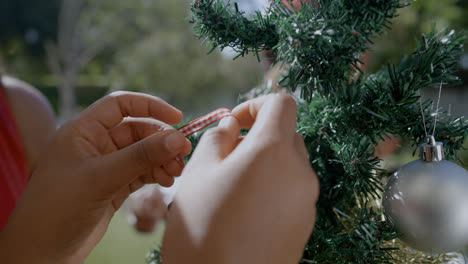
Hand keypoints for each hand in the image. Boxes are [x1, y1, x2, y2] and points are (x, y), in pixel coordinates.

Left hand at [0, 92, 190, 263]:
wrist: (42, 251)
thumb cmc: (58, 207)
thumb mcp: (101, 177)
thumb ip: (140, 156)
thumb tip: (177, 138)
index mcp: (83, 131)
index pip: (120, 105)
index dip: (149, 106)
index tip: (177, 117)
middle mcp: (94, 145)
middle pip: (137, 131)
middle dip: (161, 140)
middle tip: (183, 153)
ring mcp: (104, 167)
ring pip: (141, 154)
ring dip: (161, 159)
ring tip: (175, 173)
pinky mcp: (112, 187)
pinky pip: (140, 173)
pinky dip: (155, 174)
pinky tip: (166, 182)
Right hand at [163, 94, 318, 263]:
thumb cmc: (202, 229)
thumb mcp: (197, 174)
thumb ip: (216, 139)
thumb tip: (231, 126)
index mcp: (272, 150)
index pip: (281, 103)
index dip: (256, 104)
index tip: (234, 122)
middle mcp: (299, 171)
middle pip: (286, 134)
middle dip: (258, 137)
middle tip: (226, 158)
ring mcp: (307, 200)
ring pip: (290, 163)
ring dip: (264, 163)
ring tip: (232, 188)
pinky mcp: (306, 224)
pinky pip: (292, 191)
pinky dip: (273, 187)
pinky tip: (246, 211)